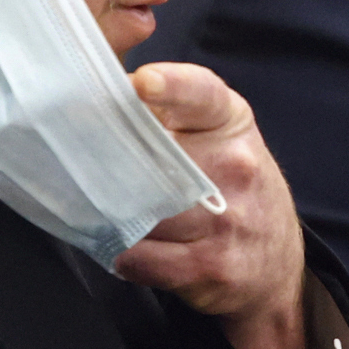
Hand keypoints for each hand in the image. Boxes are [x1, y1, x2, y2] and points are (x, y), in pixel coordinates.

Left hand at [118, 62, 307, 348]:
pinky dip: (122, 254)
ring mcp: (227, 220)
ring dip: (109, 214)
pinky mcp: (212, 265)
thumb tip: (101, 86)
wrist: (276, 258)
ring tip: (94, 207)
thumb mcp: (214, 129)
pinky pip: (143, 260)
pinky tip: (121, 244)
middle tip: (72, 159)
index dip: (172, 85)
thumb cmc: (231, 183)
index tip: (142, 82)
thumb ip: (165, 106)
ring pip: (141, 213)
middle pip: (152, 161)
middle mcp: (235, 166)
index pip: (202, 94)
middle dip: (108, 163)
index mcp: (228, 120)